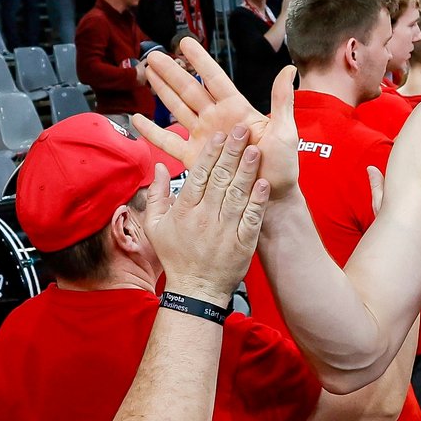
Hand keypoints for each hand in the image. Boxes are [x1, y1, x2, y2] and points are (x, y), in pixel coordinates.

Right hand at [131, 38, 300, 197]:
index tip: (185, 42)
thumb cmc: (281, 165)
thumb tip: (289, 69)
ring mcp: (203, 137)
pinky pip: (169, 142)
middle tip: (154, 56)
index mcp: (236, 109)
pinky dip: (152, 132)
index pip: (214, 78)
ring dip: (161, 91)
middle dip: (171, 72)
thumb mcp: (285, 131)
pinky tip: (137, 120)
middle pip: (189, 90)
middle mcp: (216, 119)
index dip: (199, 60)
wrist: (271, 197)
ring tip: (147, 74)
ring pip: (177, 108)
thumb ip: (282, 101)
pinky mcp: (194, 157)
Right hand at [141, 125, 270, 303]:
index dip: (210, 153)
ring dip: (247, 170)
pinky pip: (251, 218)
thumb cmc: (176, 257)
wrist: (197, 290)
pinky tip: (264, 184)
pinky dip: (258, 201)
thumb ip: (156, 195)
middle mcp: (204, 217)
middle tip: (242, 130)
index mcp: (184, 210)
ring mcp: (225, 230)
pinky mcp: (242, 243)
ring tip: (256, 149)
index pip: (198, 174)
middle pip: (220, 178)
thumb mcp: (155, 226)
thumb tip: (158, 167)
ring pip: (237, 194)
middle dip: (232, 152)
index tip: (220, 136)